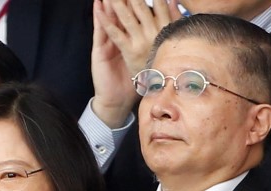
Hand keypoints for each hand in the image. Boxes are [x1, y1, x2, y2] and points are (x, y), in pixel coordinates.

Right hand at [91, 0, 179, 126]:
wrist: (116, 100)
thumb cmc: (133, 83)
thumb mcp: (149, 62)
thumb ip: (157, 46)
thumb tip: (172, 29)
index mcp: (132, 40)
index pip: (136, 16)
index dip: (140, 2)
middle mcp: (121, 39)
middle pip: (124, 12)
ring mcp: (109, 43)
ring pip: (112, 17)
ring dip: (112, 2)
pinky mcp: (100, 50)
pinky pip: (101, 31)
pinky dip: (100, 18)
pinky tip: (98, 5)